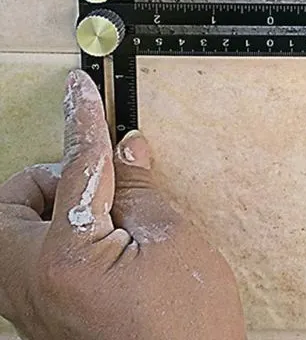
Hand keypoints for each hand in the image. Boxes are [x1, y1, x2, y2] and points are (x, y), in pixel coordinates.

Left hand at [0, 70, 245, 339]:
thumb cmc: (188, 327)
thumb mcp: (174, 240)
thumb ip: (141, 188)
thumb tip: (126, 148)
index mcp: (65, 260)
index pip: (76, 166)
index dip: (83, 120)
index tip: (79, 88)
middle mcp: (31, 287)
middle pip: (10, 203)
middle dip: (49, 181)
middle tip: (100, 185)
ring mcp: (31, 308)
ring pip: (14, 233)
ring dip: (54, 212)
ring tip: (108, 223)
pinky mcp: (42, 320)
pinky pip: (30, 260)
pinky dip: (61, 238)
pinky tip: (105, 247)